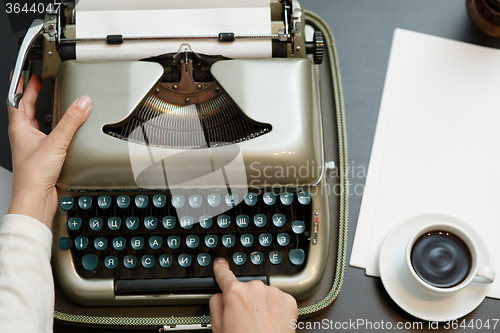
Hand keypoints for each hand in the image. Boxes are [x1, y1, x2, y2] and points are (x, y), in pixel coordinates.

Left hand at [7, 74, 90, 228]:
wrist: (35, 199)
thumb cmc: (33, 175)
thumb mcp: (55, 143)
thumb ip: (71, 122)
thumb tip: (82, 103)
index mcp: (19, 128)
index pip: (15, 99)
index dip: (19, 84)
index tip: (23, 71)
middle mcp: (23, 136)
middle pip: (24, 109)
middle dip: (30, 94)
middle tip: (38, 82)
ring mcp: (32, 146)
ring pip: (35, 123)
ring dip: (41, 110)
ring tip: (49, 100)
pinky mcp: (43, 156)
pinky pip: (46, 136)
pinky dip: (52, 128)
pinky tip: (62, 130)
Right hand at [209, 258, 297, 332]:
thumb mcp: (218, 327)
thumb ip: (216, 305)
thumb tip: (220, 296)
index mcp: (235, 293)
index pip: (224, 275)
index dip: (221, 269)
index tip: (220, 264)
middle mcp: (255, 288)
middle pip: (247, 288)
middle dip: (246, 300)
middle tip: (246, 319)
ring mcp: (274, 293)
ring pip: (264, 293)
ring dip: (262, 304)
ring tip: (261, 324)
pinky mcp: (289, 300)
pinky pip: (279, 299)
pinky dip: (276, 309)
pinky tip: (272, 323)